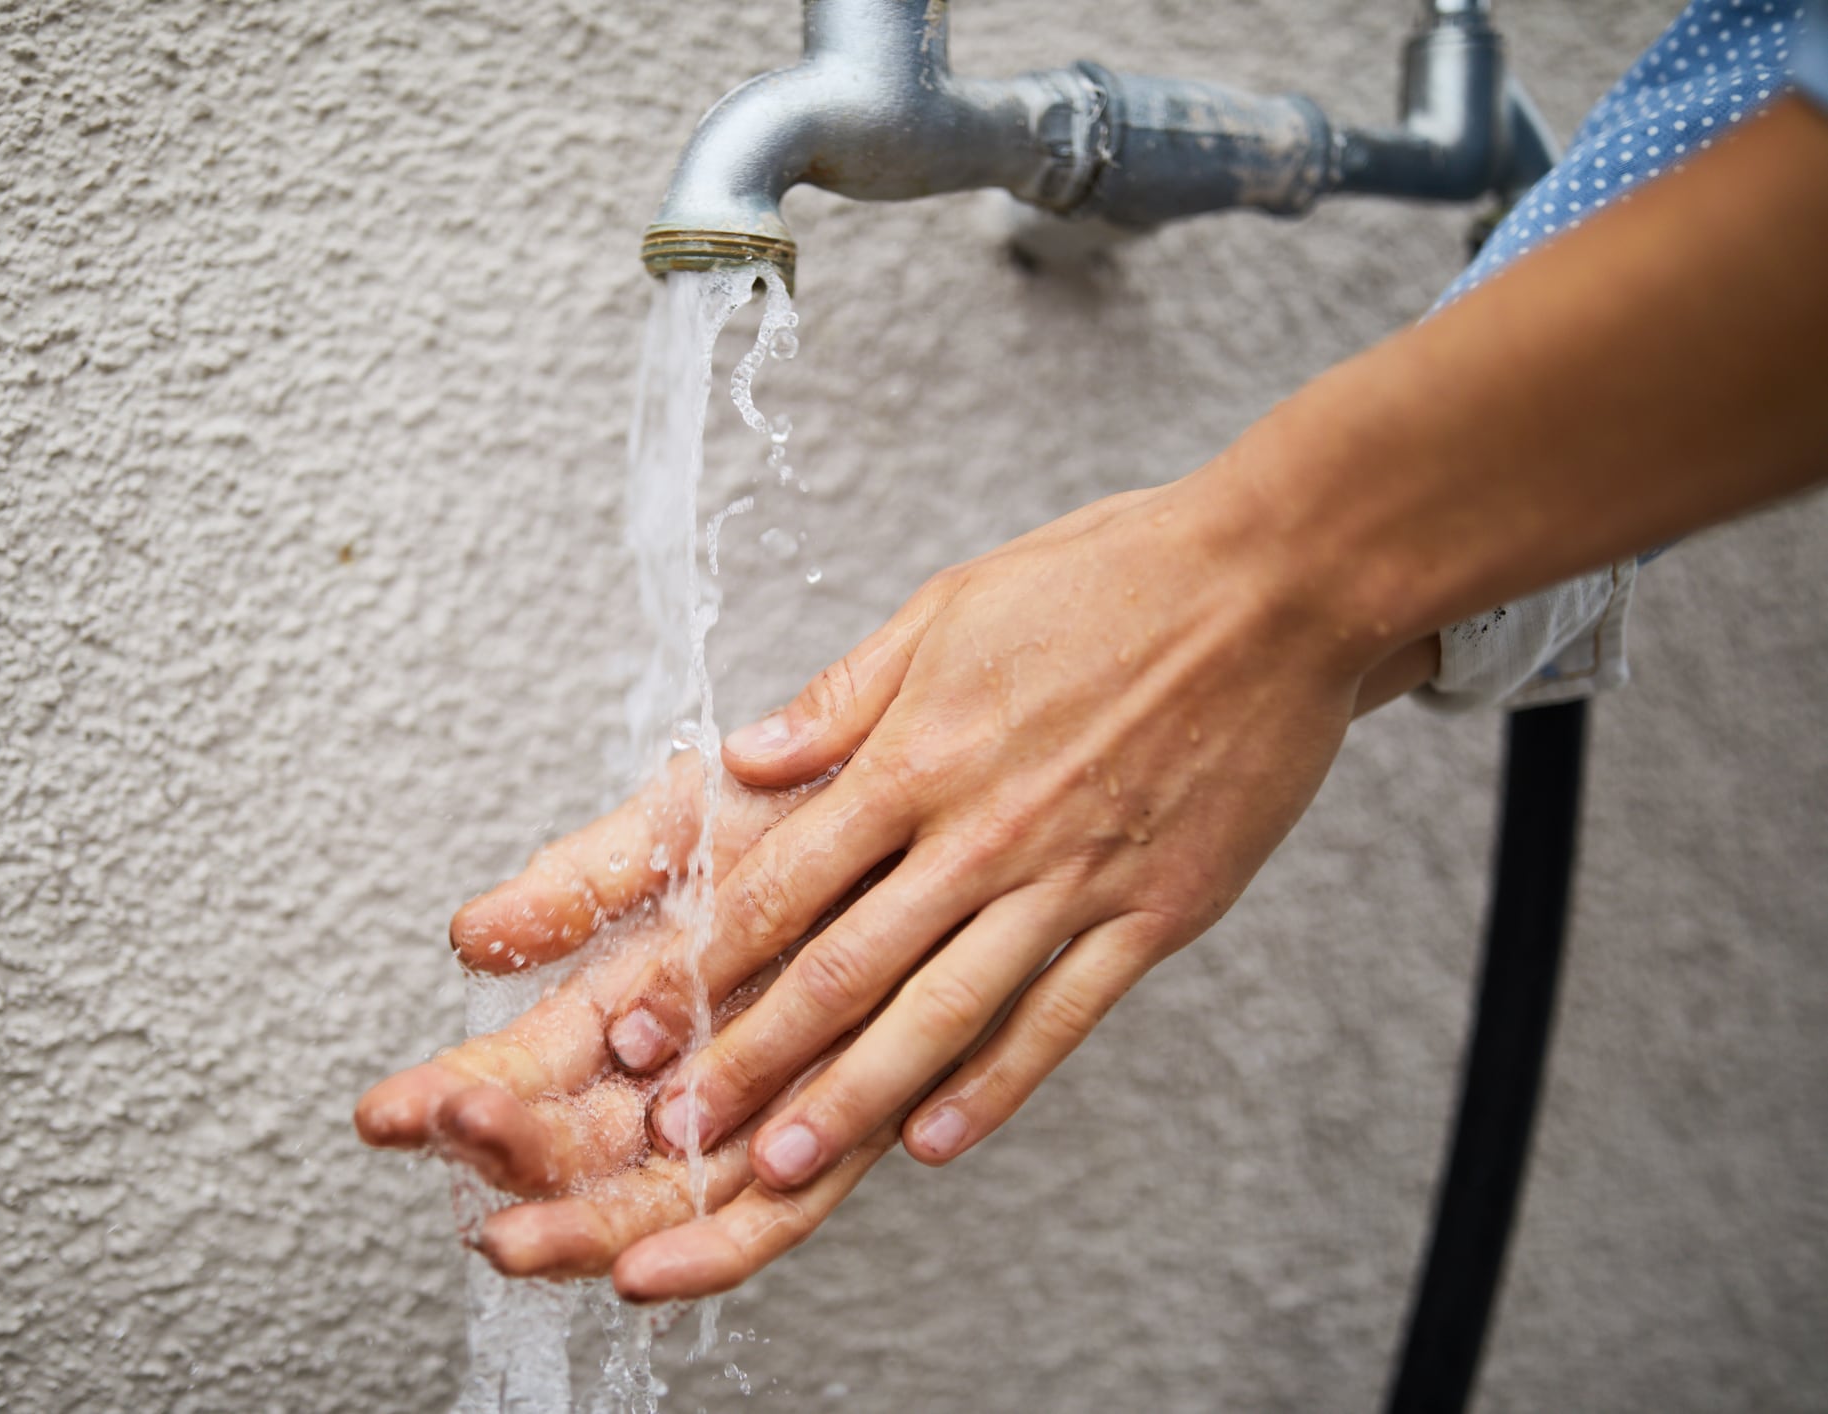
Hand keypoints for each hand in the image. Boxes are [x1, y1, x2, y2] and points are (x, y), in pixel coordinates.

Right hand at [355, 756, 904, 1299]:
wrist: (942, 781)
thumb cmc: (812, 801)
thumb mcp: (681, 828)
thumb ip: (584, 886)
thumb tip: (472, 937)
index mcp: (628, 996)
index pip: (523, 1067)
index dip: (454, 1094)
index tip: (392, 1112)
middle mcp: (684, 1067)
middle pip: (578, 1147)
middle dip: (507, 1163)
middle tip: (455, 1151)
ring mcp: (760, 1105)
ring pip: (659, 1196)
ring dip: (581, 1225)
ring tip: (515, 1236)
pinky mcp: (848, 1127)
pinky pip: (774, 1215)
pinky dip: (711, 1250)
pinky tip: (646, 1274)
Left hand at [599, 474, 1431, 1188]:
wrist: (1274, 586)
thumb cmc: (1106, 580)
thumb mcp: (950, 609)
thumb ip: (842, 699)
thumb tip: (743, 760)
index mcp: (920, 755)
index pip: (784, 879)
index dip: (703, 961)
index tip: (643, 1023)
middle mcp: (982, 832)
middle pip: (845, 966)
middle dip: (752, 1053)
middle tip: (678, 1129)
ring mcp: (1070, 881)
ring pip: (941, 1011)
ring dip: (853, 1095)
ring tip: (782, 1164)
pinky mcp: (1151, 915)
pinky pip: (1059, 1018)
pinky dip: (995, 1086)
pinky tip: (934, 1143)